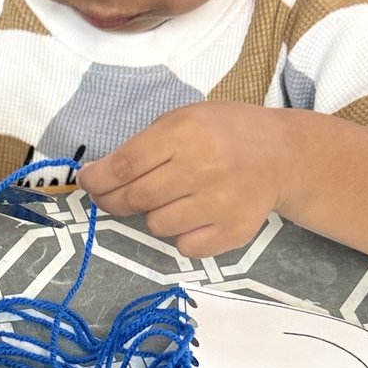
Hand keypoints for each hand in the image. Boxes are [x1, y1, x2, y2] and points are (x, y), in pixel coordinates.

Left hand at [79, 104, 290, 257]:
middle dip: (113, 201)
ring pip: (157, 226)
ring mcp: (220, 203)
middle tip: (111, 197)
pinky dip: (182, 234)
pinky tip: (196, 215)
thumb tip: (98, 177)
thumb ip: (143, 146)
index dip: (98, 179)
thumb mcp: (184, 120)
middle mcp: (203, 168)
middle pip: (136, 198)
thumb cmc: (223, 134)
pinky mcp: (233, 231)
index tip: (87, 183)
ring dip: (154, 215)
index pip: (126, 165)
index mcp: (186, 133)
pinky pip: (184, 246)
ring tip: (172, 199)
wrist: (281, 156)